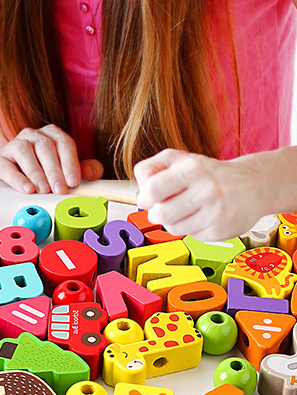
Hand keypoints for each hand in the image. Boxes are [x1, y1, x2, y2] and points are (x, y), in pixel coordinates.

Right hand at [0, 124, 103, 197]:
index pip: (64, 142)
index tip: (73, 181)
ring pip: (24, 150)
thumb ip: (83, 170)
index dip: (70, 162)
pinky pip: (6, 165)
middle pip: (45, 146)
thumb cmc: (44, 174)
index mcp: (51, 135)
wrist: (11, 178)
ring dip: (36, 172)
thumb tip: (92, 173)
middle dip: (54, 170)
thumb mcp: (64, 171)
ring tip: (43, 190)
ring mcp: (13, 145)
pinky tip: (27, 189)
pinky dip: (17, 178)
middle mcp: (32, 135)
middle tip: (60, 190)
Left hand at [134, 149, 271, 239]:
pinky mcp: (221, 232)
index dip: (143, 197)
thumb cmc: (210, 173)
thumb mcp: (182, 158)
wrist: (254, 186)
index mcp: (193, 168)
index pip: (153, 189)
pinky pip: (190, 236)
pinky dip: (189, 229)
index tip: (146, 198)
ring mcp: (215, 214)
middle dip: (154, 213)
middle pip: (161, 213)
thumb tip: (139, 188)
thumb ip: (154, 166)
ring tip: (182, 211)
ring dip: (170, 222)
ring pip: (173, 228)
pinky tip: (200, 218)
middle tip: (160, 208)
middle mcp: (206, 190)